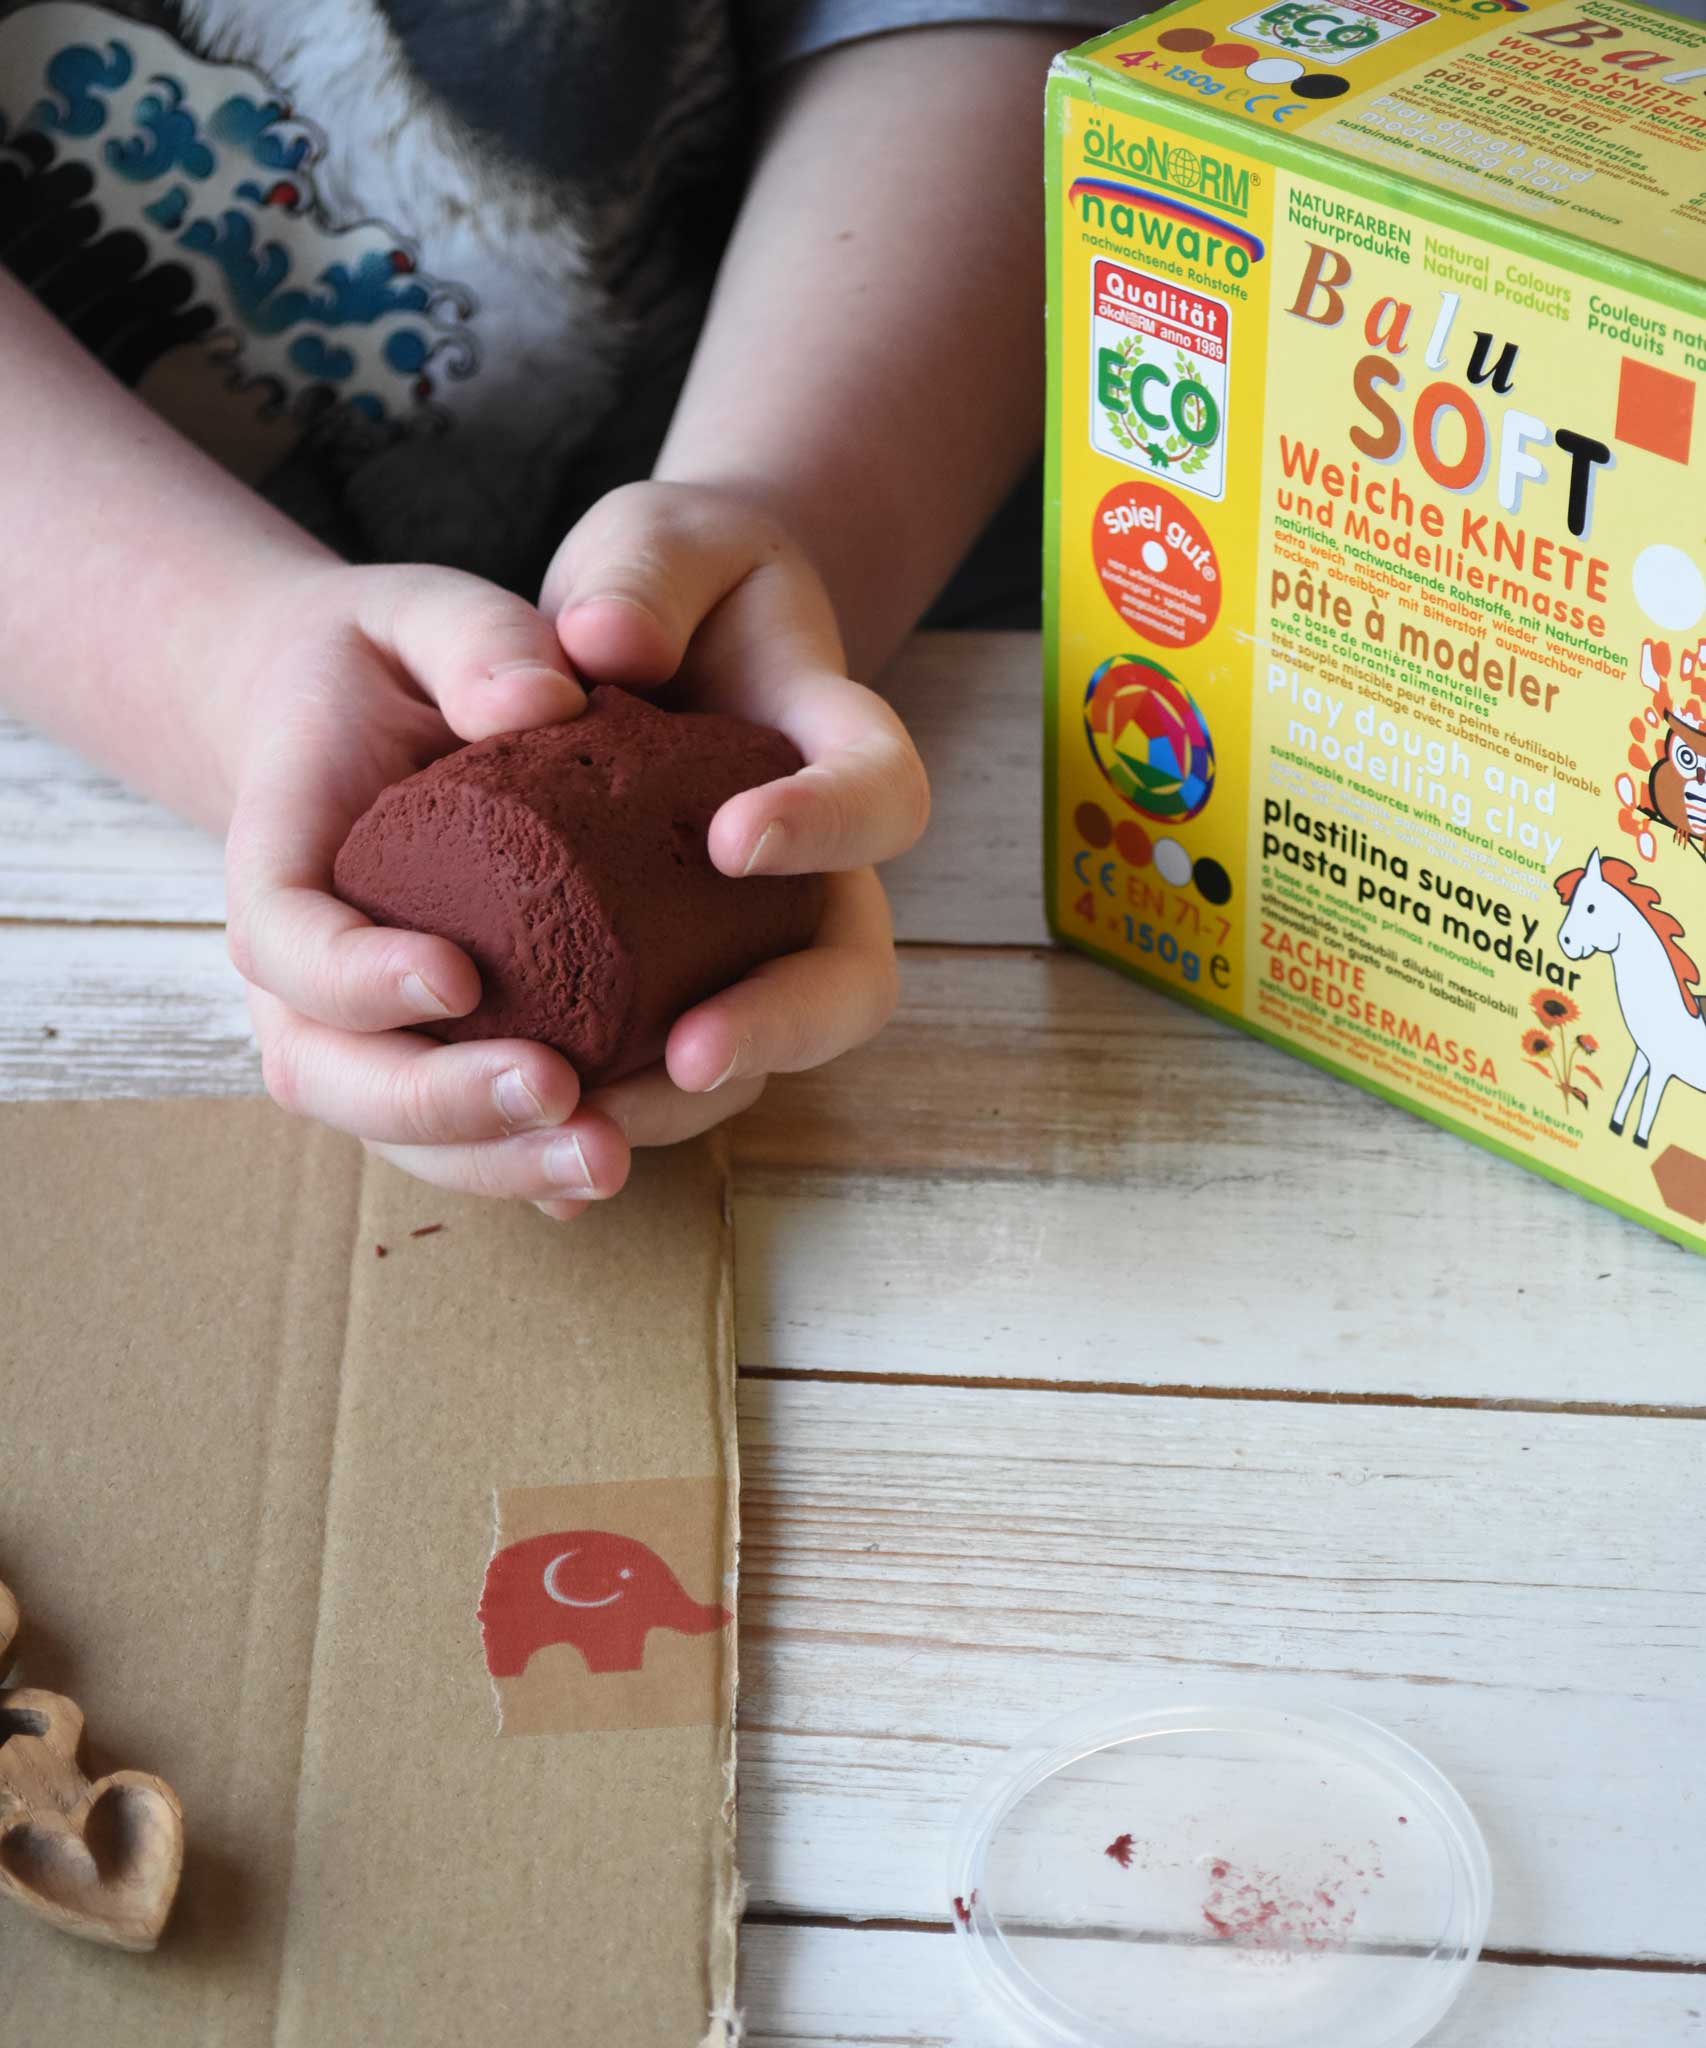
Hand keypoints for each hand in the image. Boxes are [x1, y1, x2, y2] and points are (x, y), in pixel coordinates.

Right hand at [224, 561, 631, 1215]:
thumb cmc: (397, 667)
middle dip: (441, 1102)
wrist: (370, 723)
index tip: (458, 973)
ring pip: (400, 1133)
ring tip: (606, 1159)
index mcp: (282, 864)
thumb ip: (475, 641)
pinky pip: (464, 1137)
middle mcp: (304, 974)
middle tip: (556, 1093)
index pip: (286, 941)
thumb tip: (540, 698)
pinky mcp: (432, 1056)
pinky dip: (528, 1169)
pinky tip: (608, 1173)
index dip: (356, 975)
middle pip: (334, 1074)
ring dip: (498, 1163)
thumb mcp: (428, 615)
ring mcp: (361, 1031)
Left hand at [534, 481, 929, 1214]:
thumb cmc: (666, 584)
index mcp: (837, 749)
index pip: (883, 795)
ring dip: (692, 1101)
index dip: (829, 827)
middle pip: (856, 976)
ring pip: (769, 1048)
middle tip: (691, 1051)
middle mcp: (818, 869)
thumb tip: (600, 651)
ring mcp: (754, 939)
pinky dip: (620, 1113)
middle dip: (785, 1025)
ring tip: (592, 1120)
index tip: (734, 840)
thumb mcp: (657, 541)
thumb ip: (643, 576)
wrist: (650, 641)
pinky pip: (677, 1067)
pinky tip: (545, 1153)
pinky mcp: (681, 982)